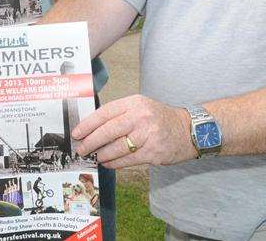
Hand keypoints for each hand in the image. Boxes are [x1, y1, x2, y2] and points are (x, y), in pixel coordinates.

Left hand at [71, 94, 196, 168]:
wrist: (188, 130)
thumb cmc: (158, 119)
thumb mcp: (140, 107)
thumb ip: (119, 115)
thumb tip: (92, 129)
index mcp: (134, 103)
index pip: (105, 112)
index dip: (88, 124)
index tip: (77, 133)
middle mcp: (141, 117)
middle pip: (109, 130)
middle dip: (91, 141)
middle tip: (82, 149)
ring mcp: (148, 134)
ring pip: (118, 147)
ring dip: (103, 154)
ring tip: (96, 157)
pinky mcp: (154, 151)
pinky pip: (129, 159)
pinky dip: (115, 163)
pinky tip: (109, 163)